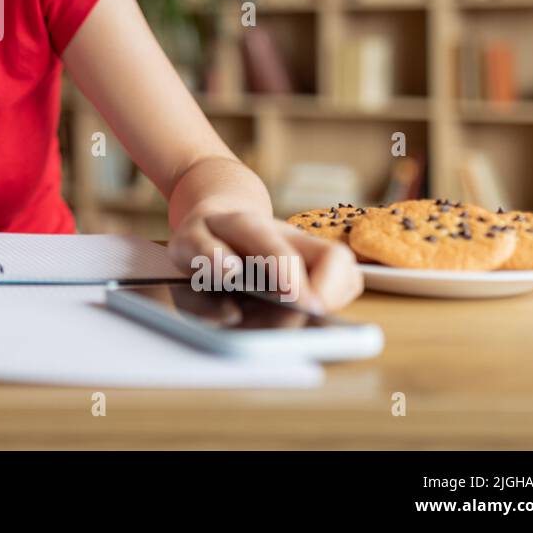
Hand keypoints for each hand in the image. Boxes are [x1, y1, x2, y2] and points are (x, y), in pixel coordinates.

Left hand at [166, 211, 362, 312]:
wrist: (221, 216)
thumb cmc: (204, 235)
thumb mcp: (186, 241)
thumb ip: (202, 252)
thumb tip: (228, 269)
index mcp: (248, 225)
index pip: (275, 245)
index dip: (289, 273)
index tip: (300, 300)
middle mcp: (286, 234)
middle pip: (332, 255)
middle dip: (330, 290)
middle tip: (314, 315)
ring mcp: (306, 248)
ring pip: (346, 269)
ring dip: (337, 297)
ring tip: (315, 316)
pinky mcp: (318, 263)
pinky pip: (345, 281)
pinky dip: (338, 299)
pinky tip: (315, 312)